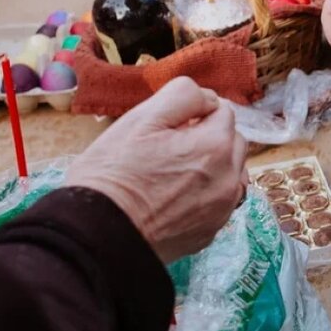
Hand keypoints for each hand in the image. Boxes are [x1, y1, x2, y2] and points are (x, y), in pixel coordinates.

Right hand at [66, 78, 248, 262]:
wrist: (97, 234)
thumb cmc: (114, 173)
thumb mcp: (141, 118)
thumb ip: (184, 96)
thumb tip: (209, 99)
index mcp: (215, 146)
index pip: (223, 111)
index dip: (195, 114)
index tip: (168, 128)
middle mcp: (229, 179)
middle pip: (232, 142)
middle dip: (209, 138)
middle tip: (170, 148)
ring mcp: (222, 209)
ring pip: (232, 173)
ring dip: (215, 166)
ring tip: (176, 173)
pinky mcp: (210, 232)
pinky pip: (220, 202)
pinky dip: (207, 194)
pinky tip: (177, 197)